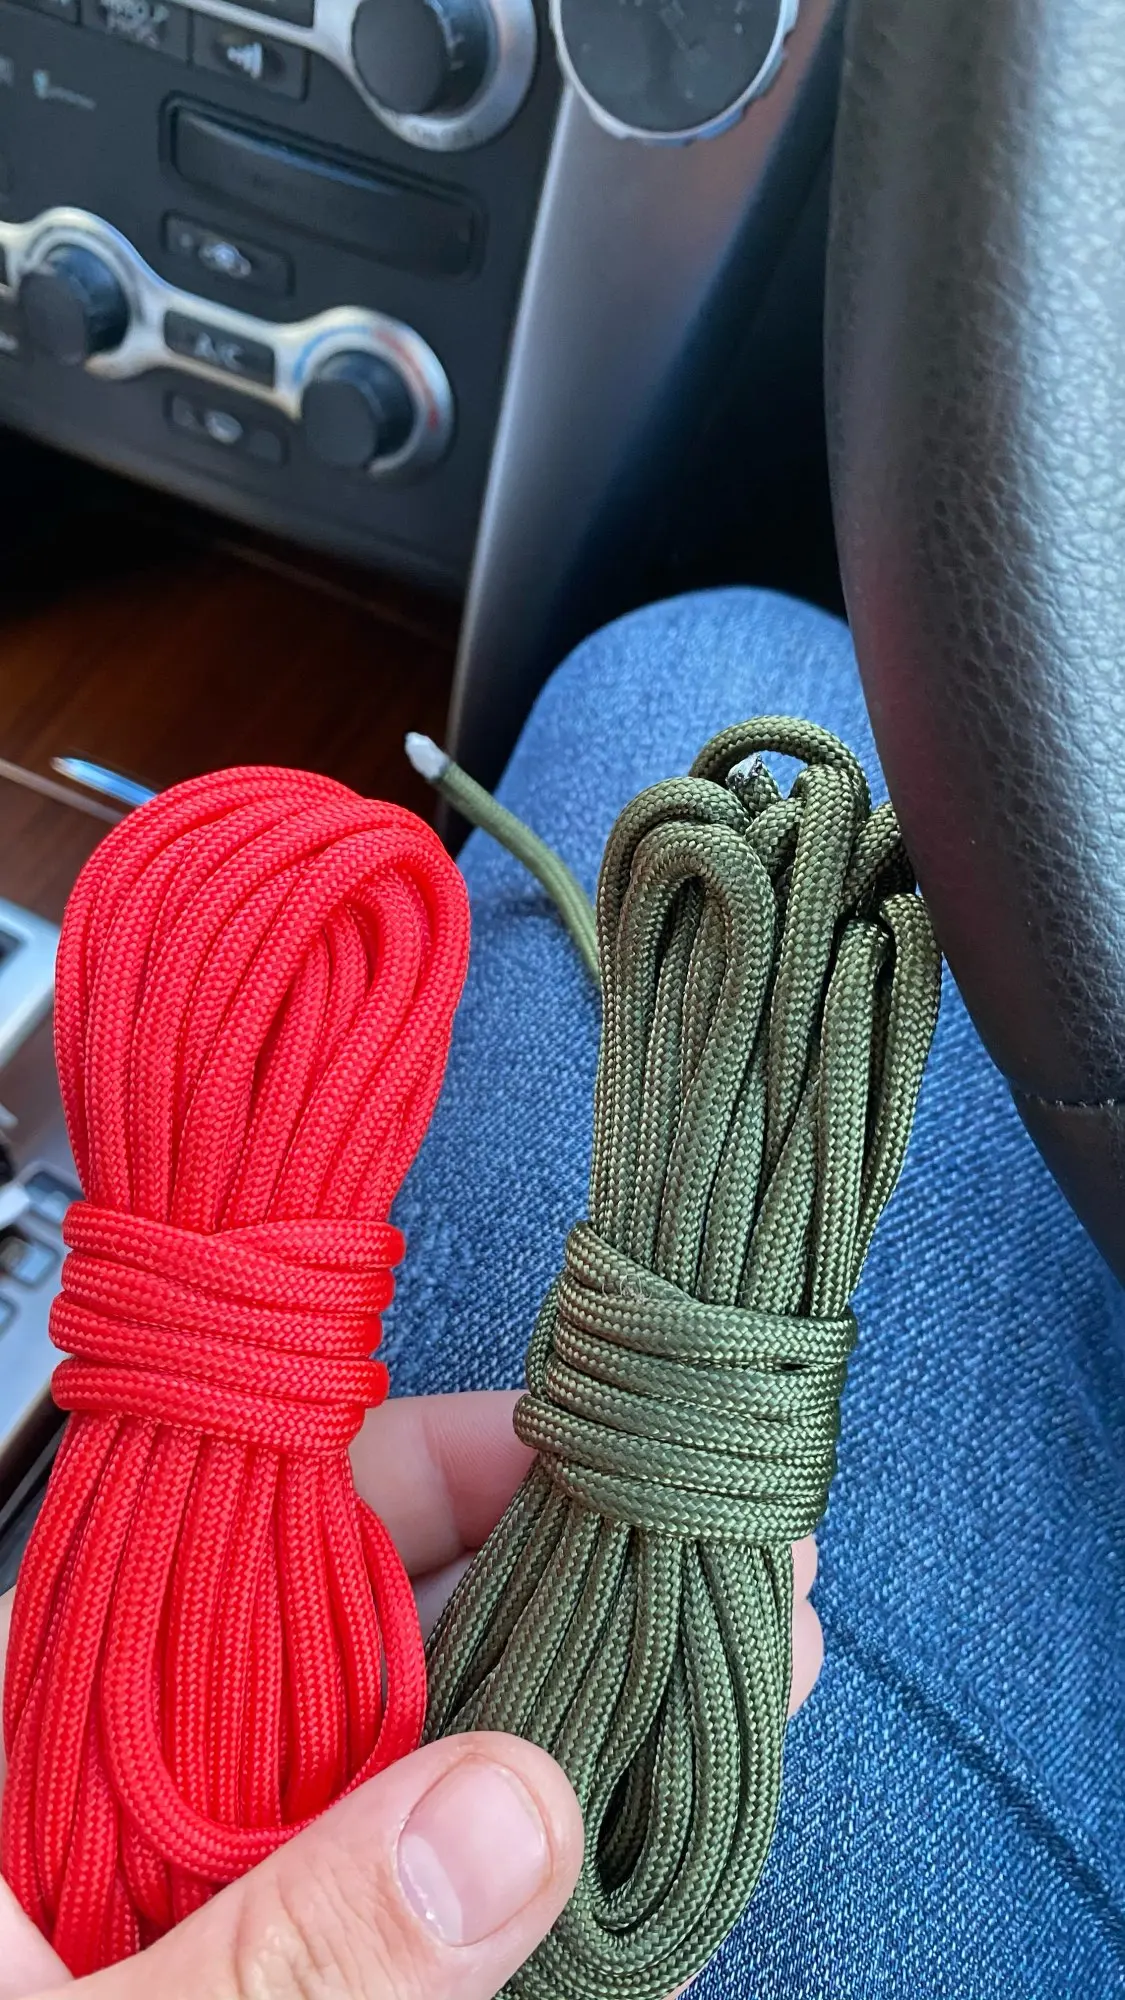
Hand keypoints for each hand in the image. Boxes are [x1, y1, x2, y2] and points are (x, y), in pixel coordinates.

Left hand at [0, 1392, 822, 1998]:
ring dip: (585, 1732)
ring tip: (736, 1677)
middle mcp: (152, 1782)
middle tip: (725, 1561)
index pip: (251, 1518)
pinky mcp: (288, 1975)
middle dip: (562, 1593)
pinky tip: (654, 1870)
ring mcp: (226, 1893)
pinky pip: (428, 1910)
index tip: (585, 1446)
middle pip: (375, 1631)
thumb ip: (284, 1961)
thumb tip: (509, 1815)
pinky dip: (544, 1893)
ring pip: (427, 1772)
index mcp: (48, 1725)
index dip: (428, 1460)